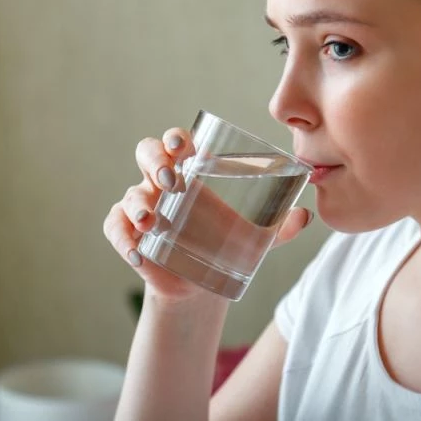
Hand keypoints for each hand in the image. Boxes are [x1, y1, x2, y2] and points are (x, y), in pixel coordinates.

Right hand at [103, 127, 313, 304]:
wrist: (201, 283)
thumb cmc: (226, 243)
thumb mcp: (255, 236)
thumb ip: (278, 227)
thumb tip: (305, 216)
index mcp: (191, 170)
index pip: (177, 141)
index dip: (175, 137)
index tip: (182, 145)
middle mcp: (162, 182)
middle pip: (146, 153)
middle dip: (154, 161)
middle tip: (171, 181)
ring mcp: (143, 206)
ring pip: (131, 193)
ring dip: (138, 204)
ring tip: (152, 223)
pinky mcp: (129, 234)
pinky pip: (115, 229)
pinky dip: (123, 239)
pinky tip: (138, 255)